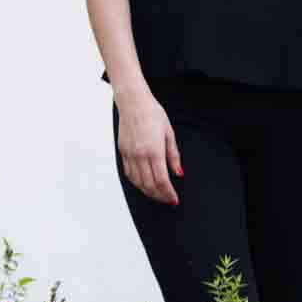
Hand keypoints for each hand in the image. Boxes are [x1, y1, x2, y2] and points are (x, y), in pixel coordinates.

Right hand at [116, 91, 182, 205]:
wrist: (133, 103)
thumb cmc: (153, 114)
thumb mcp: (169, 133)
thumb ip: (174, 155)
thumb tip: (178, 172)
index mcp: (154, 150)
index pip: (162, 180)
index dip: (168, 193)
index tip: (174, 199)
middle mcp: (140, 155)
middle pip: (149, 185)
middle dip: (160, 196)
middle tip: (167, 199)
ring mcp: (130, 155)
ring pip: (138, 182)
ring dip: (148, 192)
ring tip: (157, 194)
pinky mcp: (123, 152)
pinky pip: (129, 174)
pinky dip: (137, 183)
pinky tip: (144, 184)